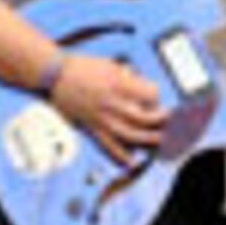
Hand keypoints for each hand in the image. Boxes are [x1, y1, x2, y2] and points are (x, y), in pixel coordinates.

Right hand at [50, 53, 165, 157]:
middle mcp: (112, 103)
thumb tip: (140, 83)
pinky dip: (120, 155)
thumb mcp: (109, 63)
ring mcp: (101, 117)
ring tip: (162, 140)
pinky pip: (108, 144)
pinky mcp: (92, 126)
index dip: (156, 94)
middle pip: (144, 117)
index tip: (156, 95)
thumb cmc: (80, 66)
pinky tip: (132, 161)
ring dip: (149, 139)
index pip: (148, 94)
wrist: (54, 74)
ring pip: (130, 134)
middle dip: (161, 120)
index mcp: (117, 84)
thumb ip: (127, 75)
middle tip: (171, 120)